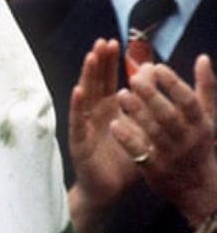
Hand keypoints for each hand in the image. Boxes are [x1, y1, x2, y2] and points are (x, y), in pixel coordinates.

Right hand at [68, 39, 138, 232]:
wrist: (110, 191)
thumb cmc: (124, 160)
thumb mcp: (139, 128)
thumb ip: (145, 104)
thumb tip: (154, 74)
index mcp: (109, 109)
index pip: (108, 80)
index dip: (110, 62)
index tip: (115, 42)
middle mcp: (94, 114)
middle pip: (95, 83)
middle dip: (98, 62)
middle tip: (103, 41)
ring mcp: (84, 126)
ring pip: (85, 96)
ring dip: (86, 76)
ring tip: (91, 57)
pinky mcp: (79, 141)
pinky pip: (77, 121)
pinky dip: (77, 106)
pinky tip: (78, 91)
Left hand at [110, 56, 216, 227]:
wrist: (199, 189)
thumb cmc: (199, 145)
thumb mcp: (208, 118)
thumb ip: (205, 88)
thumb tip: (203, 58)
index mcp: (201, 124)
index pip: (189, 101)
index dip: (173, 84)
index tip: (156, 67)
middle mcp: (188, 139)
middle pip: (168, 115)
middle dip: (152, 96)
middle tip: (133, 78)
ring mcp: (171, 155)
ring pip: (152, 132)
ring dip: (136, 112)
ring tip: (121, 94)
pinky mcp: (154, 169)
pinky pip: (139, 152)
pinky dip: (127, 138)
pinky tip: (115, 124)